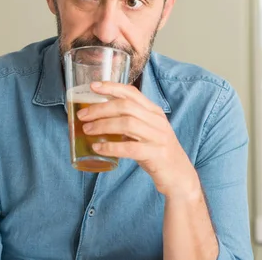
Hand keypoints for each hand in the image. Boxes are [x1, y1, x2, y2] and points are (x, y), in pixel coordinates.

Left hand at [77, 81, 200, 199]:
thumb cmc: (156, 151)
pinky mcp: (156, 154)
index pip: (131, 93)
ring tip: (87, 130)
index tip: (93, 86)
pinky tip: (98, 148)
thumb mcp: (145, 131)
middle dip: (100, 109)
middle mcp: (157, 121)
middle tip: (82, 116)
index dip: (111, 87)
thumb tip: (96, 116)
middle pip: (125, 107)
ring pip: (127, 124)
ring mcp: (158, 137)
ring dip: (103, 125)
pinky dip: (111, 147)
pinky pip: (130, 148)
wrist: (179, 177)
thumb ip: (127, 121)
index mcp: (154, 111)